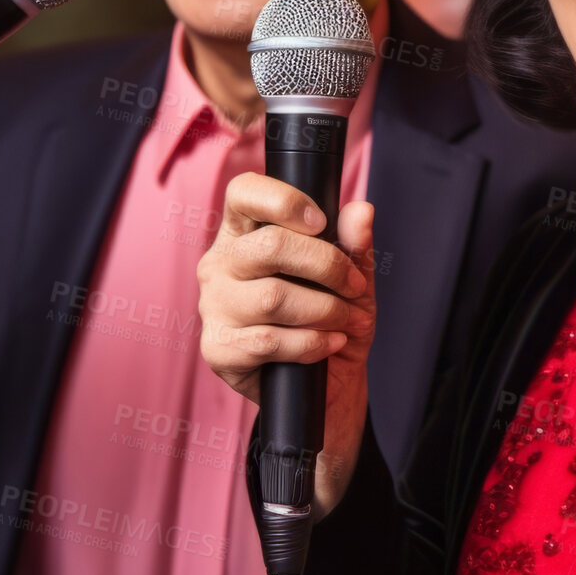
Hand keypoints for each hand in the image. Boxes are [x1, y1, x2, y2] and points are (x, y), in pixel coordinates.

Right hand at [197, 173, 375, 519]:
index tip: (321, 222)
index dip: (282, 200)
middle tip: (355, 287)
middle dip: (328, 266)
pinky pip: (268, 340)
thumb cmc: (335, 315)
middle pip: (269, 246)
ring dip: (324, 310)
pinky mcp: (217, 348)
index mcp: (247, 231)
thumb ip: (355, 244)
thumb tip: (361, 210)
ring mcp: (214, 306)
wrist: (330, 382)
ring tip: (345, 321)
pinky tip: (327, 344)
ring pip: (272, 297)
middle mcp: (221, 263)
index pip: (243, 192)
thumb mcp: (355, 277)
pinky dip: (311, 343)